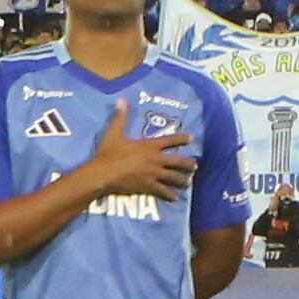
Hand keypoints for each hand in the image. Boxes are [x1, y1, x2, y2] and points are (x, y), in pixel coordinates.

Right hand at [69, 101, 197, 205]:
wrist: (103, 173)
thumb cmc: (108, 153)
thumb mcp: (113, 132)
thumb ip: (120, 117)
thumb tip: (121, 100)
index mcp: (149, 146)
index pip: (170, 140)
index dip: (183, 138)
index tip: (193, 138)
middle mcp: (155, 159)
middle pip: (178, 161)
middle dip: (188, 164)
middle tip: (195, 166)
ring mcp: (153, 174)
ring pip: (173, 177)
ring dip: (182, 180)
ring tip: (188, 182)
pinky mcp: (147, 186)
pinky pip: (162, 191)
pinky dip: (169, 194)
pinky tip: (175, 197)